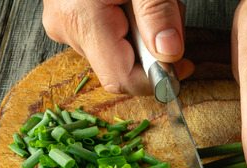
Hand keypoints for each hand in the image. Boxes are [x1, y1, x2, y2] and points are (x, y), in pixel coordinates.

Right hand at [42, 0, 193, 95]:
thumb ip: (158, 14)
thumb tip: (170, 53)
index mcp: (82, 19)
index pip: (121, 78)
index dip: (156, 81)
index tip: (181, 67)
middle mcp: (66, 27)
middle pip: (119, 66)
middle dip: (152, 50)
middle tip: (168, 15)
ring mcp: (64, 23)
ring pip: (114, 52)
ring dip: (141, 36)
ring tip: (147, 1)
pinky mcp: (68, 17)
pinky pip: (104, 36)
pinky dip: (128, 25)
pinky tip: (132, 4)